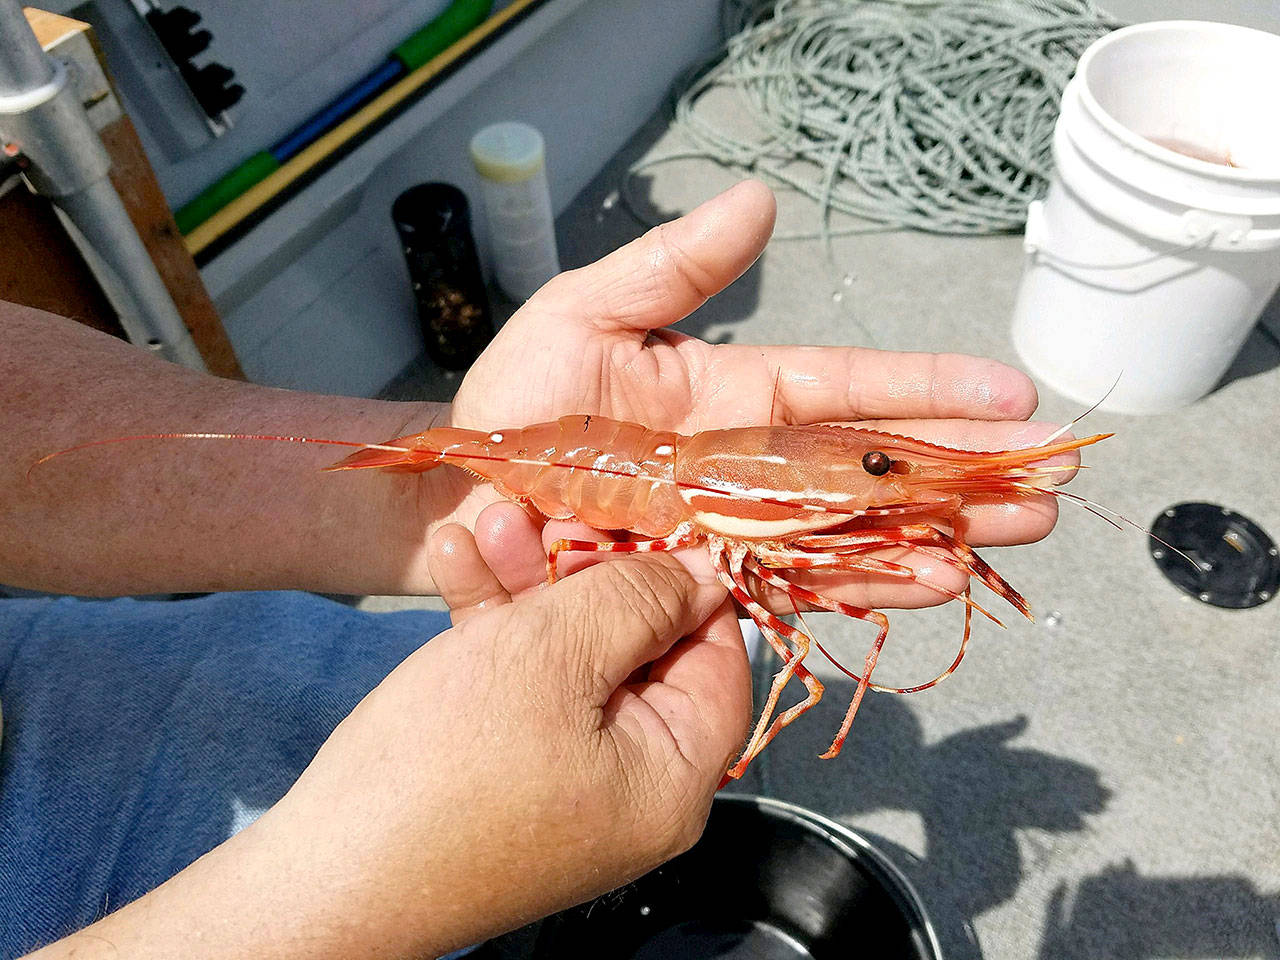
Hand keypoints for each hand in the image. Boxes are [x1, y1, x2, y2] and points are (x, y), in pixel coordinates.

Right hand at [251, 556, 746, 957]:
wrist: (322, 878)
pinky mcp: (506, 774)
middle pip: (636, 650)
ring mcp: (566, 780)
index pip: (719, 656)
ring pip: (569, 658)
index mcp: (673, 774)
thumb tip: (701, 573)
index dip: (687, 580)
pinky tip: (455, 564)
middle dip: (585, 568)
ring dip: (528, 585)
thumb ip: (637, 599)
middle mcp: (632, 784)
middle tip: (549, 513)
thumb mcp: (552, 653)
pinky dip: (493, 627)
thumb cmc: (444, 769)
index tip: (647, 517)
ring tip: (486, 523)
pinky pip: (520, 686)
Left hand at [417, 180, 1067, 612]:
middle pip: (876, 467)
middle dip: (963, 472)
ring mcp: (739, 527)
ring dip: (938, 533)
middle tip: (1052, 481)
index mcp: (734, 393)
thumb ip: (674, 266)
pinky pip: (802, 585)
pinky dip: (866, 586)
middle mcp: (751, 463)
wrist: (463, 499)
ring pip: (857, 530)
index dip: (929, 389)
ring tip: (1016, 535)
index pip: (850, 390)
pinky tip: (932, 584)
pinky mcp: (717, 581)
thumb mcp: (587, 312)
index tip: (1010, 394)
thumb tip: (760, 201)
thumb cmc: (514, 405)